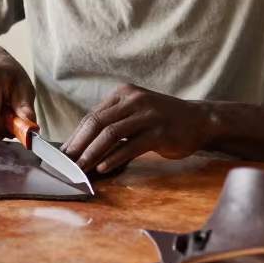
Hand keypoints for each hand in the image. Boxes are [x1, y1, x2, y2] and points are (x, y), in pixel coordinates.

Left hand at [61, 84, 212, 173]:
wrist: (198, 120)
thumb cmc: (162, 120)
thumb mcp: (136, 113)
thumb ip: (114, 123)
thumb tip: (84, 146)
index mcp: (124, 93)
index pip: (92, 116)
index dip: (76, 136)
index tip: (64, 154)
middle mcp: (134, 100)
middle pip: (97, 122)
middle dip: (79, 145)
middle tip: (66, 164)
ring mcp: (148, 115)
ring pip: (111, 133)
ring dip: (92, 153)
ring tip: (80, 169)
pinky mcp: (160, 132)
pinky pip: (131, 146)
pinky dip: (114, 158)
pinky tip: (103, 168)